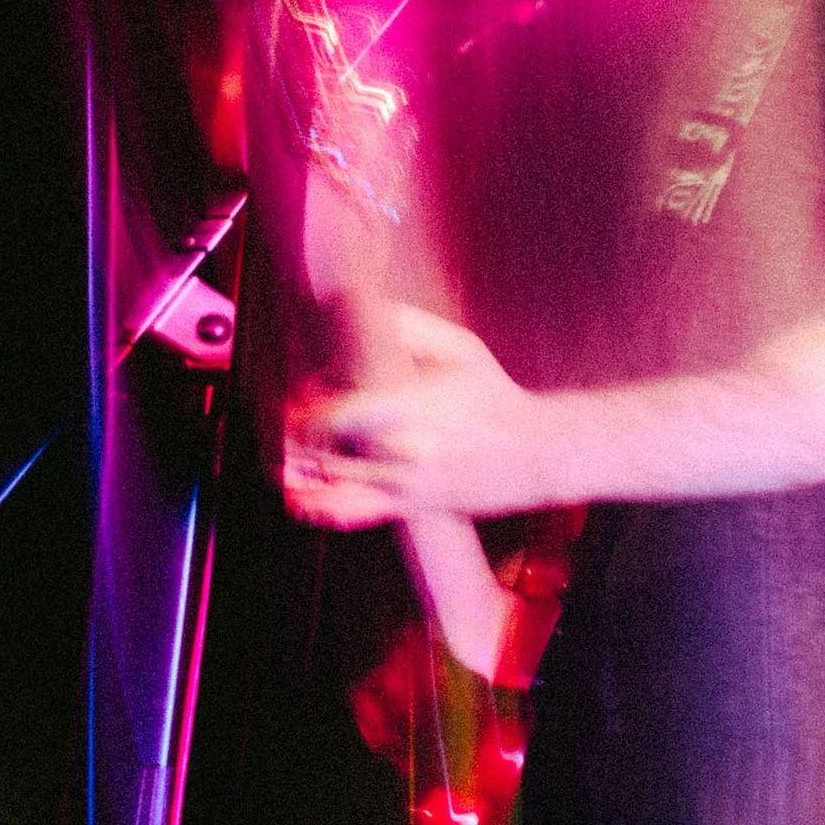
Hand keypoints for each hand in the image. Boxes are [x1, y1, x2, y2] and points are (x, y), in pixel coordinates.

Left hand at [282, 304, 541, 527]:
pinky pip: (351, 516)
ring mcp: (401, 484)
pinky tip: (300, 497)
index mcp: (406, 408)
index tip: (307, 394)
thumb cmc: (494, 396)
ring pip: (326, 485)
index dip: (305, 408)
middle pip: (320, 450)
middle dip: (297, 433)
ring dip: (298, 469)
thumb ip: (408, 326)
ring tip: (290, 454)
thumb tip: (363, 307)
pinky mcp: (407, 506)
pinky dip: (318, 509)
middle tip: (295, 418)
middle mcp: (398, 450)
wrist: (534, 452)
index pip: (332, 417)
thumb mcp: (460, 349)